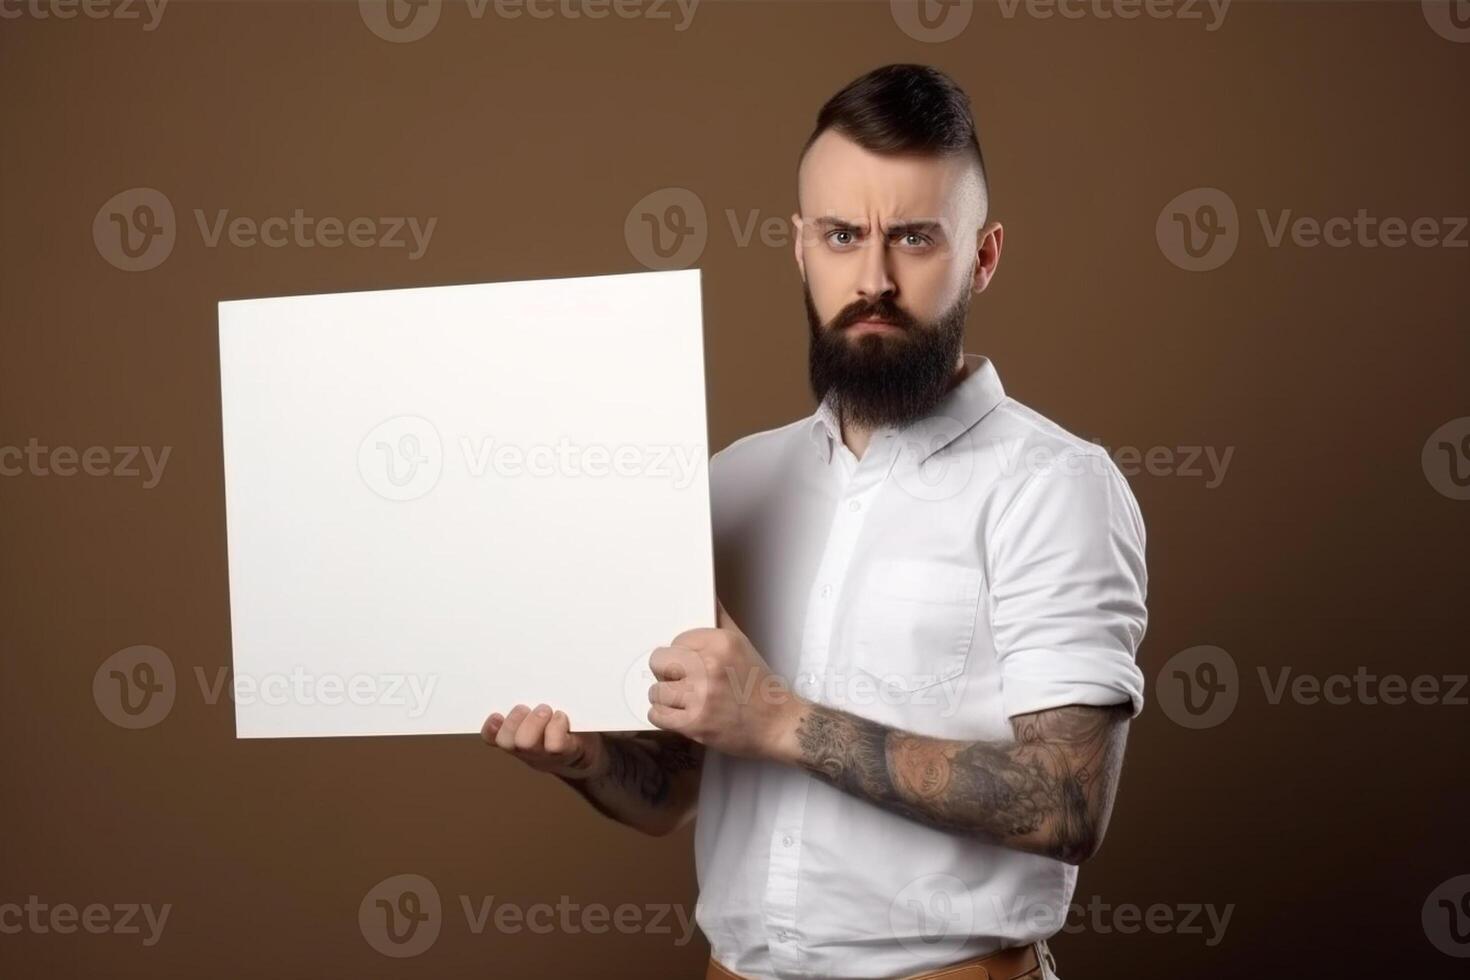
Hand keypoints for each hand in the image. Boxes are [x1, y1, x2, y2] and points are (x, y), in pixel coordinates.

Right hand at [482, 703, 606, 779]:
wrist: (586, 753)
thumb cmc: (559, 725)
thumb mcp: (539, 715)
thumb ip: (529, 701)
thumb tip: (525, 671)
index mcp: (514, 738)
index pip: (492, 738)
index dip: (490, 728)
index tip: (496, 714)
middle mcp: (525, 750)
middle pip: (507, 741)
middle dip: (514, 721)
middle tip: (526, 707)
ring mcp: (544, 754)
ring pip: (526, 743)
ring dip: (534, 722)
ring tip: (546, 709)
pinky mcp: (566, 752)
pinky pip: (555, 745)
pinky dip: (556, 727)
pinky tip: (561, 717)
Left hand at [646, 599, 804, 763]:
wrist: (777, 724)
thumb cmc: (758, 684)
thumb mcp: (742, 643)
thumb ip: (720, 619)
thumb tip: (707, 595)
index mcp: (721, 643)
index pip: (675, 641)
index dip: (680, 654)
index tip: (691, 665)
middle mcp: (709, 666)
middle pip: (658, 662)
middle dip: (666, 673)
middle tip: (682, 681)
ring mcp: (701, 696)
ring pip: (655, 691)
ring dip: (666, 698)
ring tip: (684, 701)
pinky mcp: (695, 723)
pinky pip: (657, 714)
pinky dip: (664, 717)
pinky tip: (679, 715)